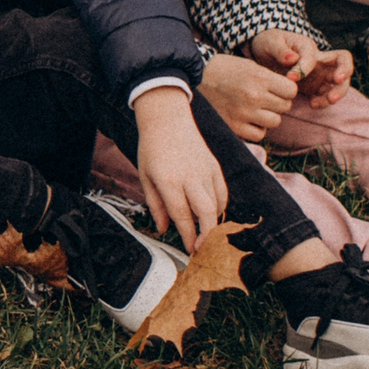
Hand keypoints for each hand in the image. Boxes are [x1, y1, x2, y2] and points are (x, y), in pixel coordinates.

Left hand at [132, 86, 227, 246]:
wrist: (167, 118)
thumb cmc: (152, 148)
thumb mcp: (145, 176)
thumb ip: (155, 205)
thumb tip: (164, 229)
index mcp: (168, 180)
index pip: (182, 215)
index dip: (188, 236)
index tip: (190, 250)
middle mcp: (190, 177)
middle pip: (205, 213)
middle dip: (207, 235)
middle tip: (203, 248)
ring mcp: (205, 171)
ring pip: (216, 204)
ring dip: (212, 222)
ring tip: (205, 232)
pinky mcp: (215, 166)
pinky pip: (223, 192)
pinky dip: (220, 206)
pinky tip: (212, 213)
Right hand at [199, 53, 296, 141]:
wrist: (193, 78)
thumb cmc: (223, 69)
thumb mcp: (249, 66)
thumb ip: (270, 78)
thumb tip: (290, 91)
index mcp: (259, 78)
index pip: (291, 91)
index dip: (286, 90)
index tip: (277, 89)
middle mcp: (254, 96)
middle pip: (285, 106)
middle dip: (277, 102)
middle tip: (264, 98)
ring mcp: (244, 113)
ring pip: (275, 122)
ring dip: (268, 116)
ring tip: (256, 109)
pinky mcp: (234, 126)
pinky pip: (259, 134)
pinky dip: (257, 129)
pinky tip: (248, 119)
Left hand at [248, 28, 351, 110]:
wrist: (266, 53)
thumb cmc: (270, 43)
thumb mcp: (270, 43)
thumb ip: (280, 50)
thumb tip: (292, 59)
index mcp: (308, 47)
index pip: (314, 57)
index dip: (303, 68)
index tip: (290, 78)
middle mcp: (320, 60)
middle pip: (343, 64)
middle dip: (343, 74)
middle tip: (335, 85)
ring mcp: (320, 74)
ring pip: (339, 82)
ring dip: (337, 92)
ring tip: (318, 103)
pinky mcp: (317, 86)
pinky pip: (327, 94)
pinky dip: (324, 101)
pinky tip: (312, 105)